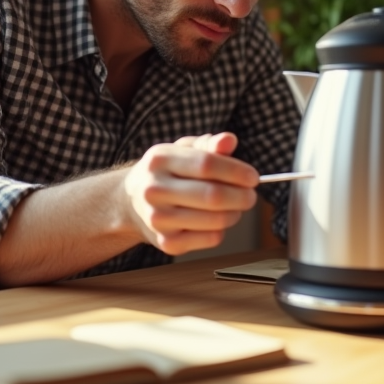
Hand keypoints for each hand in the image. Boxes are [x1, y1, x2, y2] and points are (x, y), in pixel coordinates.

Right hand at [122, 132, 258, 254]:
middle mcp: (154, 189)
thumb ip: (208, 144)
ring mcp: (158, 218)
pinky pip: (210, 239)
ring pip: (215, 221)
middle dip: (241, 197)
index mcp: (160, 160)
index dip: (236, 172)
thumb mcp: (183, 150)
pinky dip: (222, 230)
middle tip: (250, 196)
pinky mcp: (166, 242)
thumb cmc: (167, 172)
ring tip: (235, 207)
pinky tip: (216, 221)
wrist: (131, 202)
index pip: (206, 164)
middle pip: (213, 196)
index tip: (253, 177)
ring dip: (235, 214)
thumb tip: (229, 140)